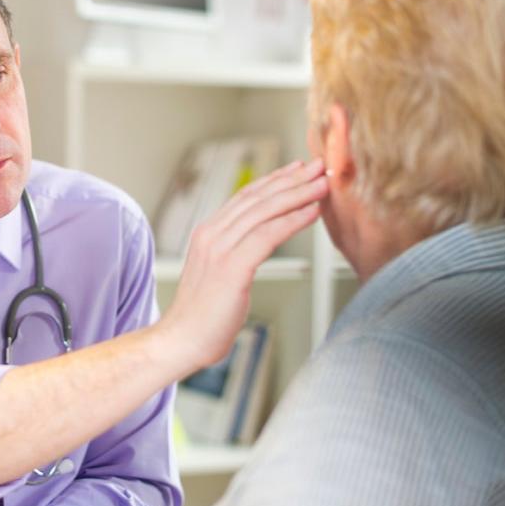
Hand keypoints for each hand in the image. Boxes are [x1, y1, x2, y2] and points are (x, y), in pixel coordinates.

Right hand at [157, 158, 328, 372]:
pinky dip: (293, 221)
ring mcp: (219, 249)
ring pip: (265, 211)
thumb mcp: (219, 273)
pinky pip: (267, 236)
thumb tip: (258, 245)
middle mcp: (212, 233)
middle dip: (291, 179)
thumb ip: (234, 253)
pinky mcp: (231, 267)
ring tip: (322, 184)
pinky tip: (313, 213)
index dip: (274, 180)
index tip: (297, 169)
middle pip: (257, 198)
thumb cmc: (204, 315)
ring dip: (297, 195)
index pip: (245, 197)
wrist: (182, 340)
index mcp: (208, 232)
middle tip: (318, 165)